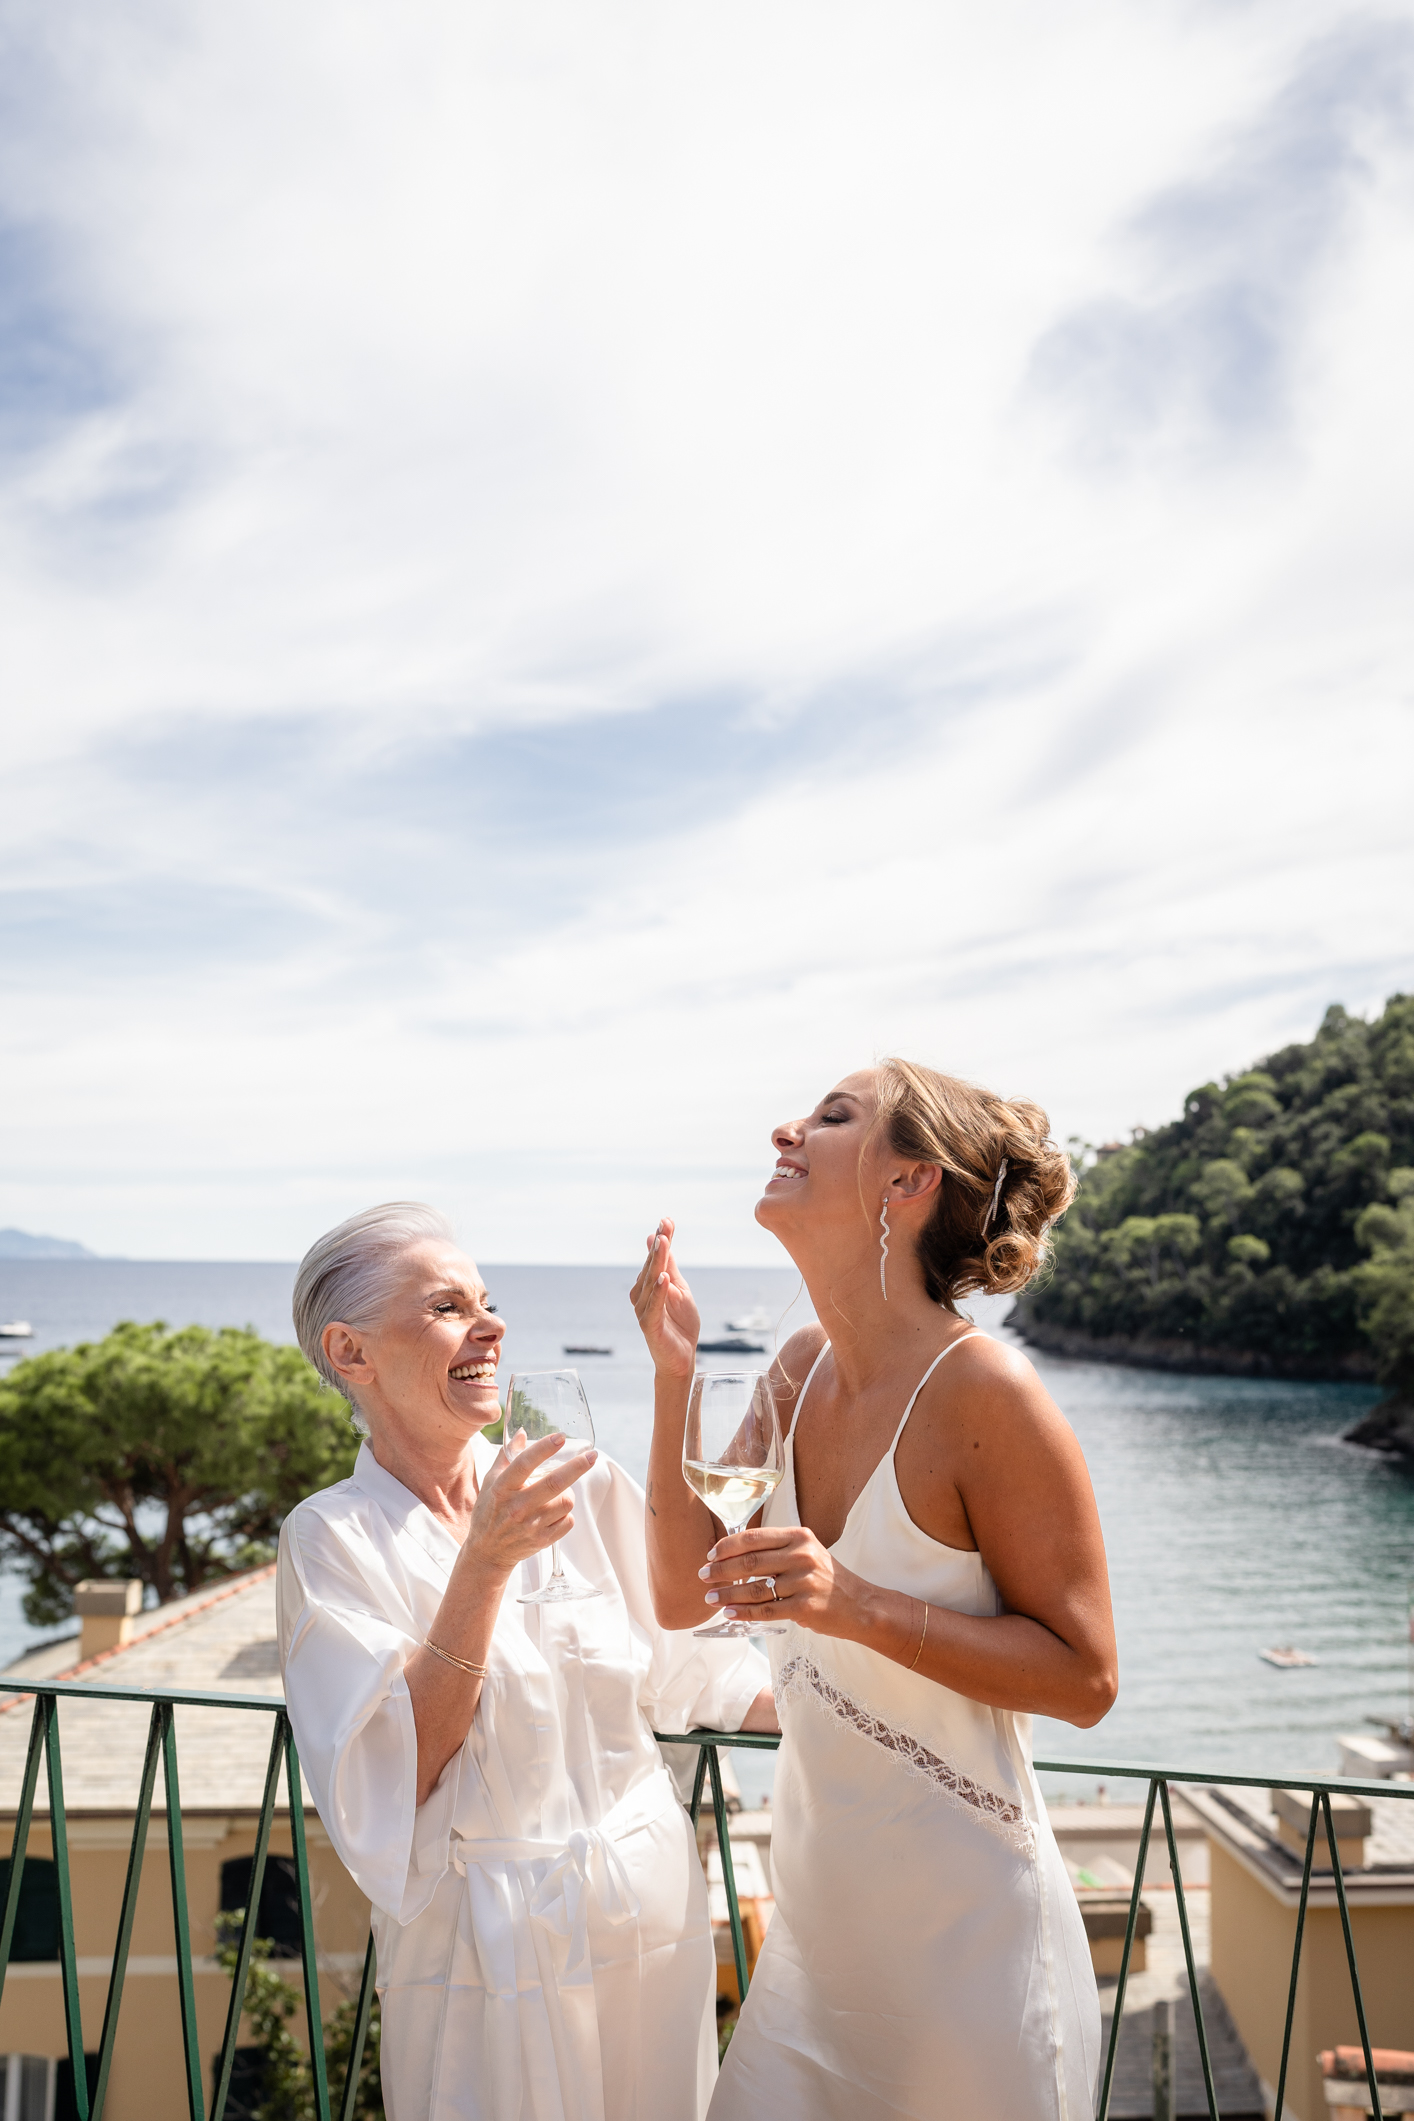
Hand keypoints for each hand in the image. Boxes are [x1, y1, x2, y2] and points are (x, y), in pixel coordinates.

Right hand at [456, 1430, 596, 1585]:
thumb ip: (507, 1455)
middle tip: (592, 1456)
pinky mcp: (542, 1541)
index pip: (524, 1463)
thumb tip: (522, 1432)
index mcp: (502, 1488)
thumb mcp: (491, 1481)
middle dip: (577, 1467)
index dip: (544, 1448)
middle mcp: (517, 1506)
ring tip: (560, 1493)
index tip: (561, 1437)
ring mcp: (531, 1525)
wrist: (487, 1552)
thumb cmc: (489, 1512)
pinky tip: (556, 1512)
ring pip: (566, 1502)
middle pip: (554, 1483)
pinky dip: (567, 1514)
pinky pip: (568, 1521)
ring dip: (568, 1494)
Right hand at [630, 1217, 700, 1380]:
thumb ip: (669, 1267)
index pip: (655, 1258)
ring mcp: (644, 1310)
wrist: (682, 1358)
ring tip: (663, 1244)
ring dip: (656, 1263)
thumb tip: (659, 1240)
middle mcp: (642, 1295)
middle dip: (658, 1246)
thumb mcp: (680, 1289)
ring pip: (650, 1282)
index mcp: (649, 1285)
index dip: (661, 1239)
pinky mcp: (649, 1326)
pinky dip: (659, 1292)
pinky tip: (664, 1278)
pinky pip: (654, 1306)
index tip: (667, 1220)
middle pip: (650, 1266)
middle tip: (664, 1227)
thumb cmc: (680, 1324)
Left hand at [697, 1524, 859, 1636]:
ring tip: (711, 1598)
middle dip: (721, 1570)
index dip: (727, 1546)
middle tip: (703, 1576)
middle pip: (750, 1562)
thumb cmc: (827, 1577)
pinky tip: (730, 1613)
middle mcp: (802, 1556)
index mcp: (799, 1536)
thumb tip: (733, 1555)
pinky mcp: (805, 1607)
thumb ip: (777, 1549)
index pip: (754, 1537)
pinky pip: (766, 1610)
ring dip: (728, 1594)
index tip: (710, 1554)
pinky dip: (744, 1612)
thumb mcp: (807, 1552)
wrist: (860, 1605)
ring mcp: (804, 1582)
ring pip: (755, 1588)